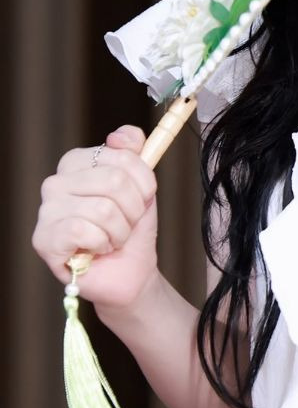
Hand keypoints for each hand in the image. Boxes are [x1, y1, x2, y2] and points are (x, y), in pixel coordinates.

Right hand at [31, 125, 159, 313]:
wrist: (130, 272)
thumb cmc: (132, 228)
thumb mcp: (142, 186)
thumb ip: (134, 153)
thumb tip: (121, 135)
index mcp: (77, 163)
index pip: (121, 154)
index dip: (144, 181)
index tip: (144, 197)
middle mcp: (56, 182)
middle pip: (115, 180)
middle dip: (133, 209)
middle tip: (127, 223)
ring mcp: (46, 210)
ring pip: (103, 208)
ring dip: (119, 231)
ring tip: (112, 239)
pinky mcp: (43, 239)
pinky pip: (82, 230)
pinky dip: (102, 244)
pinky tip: (97, 250)